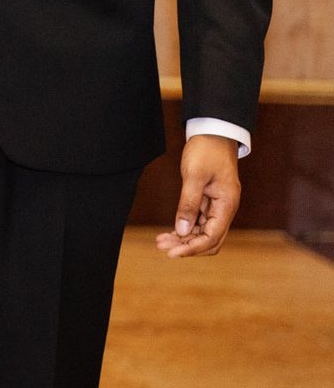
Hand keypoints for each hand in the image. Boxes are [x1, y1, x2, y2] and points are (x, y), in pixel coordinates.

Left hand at [156, 133, 239, 256]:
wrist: (213, 134)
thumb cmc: (206, 151)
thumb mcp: (194, 176)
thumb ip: (189, 203)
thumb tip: (183, 231)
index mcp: (227, 206)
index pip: (211, 237)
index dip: (191, 248)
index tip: (171, 253)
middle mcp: (225, 210)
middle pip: (209, 240)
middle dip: (187, 247)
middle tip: (162, 246)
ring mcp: (218, 207)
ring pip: (203, 233)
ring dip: (184, 239)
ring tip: (160, 241)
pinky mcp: (209, 202)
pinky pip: (199, 223)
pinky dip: (185, 229)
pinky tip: (170, 232)